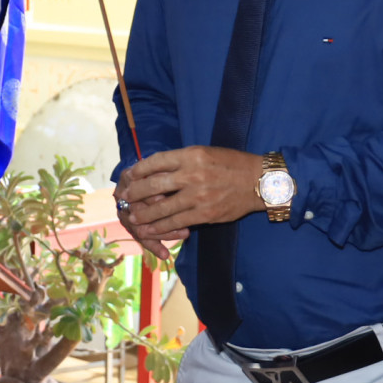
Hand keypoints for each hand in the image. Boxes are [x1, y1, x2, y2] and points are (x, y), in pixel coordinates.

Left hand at [116, 147, 263, 256]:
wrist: (258, 182)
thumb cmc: (231, 164)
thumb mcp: (205, 153)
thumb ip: (182, 161)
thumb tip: (154, 169)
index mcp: (192, 155)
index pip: (156, 161)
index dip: (139, 170)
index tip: (129, 175)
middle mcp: (193, 174)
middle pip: (154, 185)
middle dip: (135, 193)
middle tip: (124, 198)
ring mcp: (198, 196)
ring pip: (162, 208)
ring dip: (144, 215)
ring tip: (132, 217)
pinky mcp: (205, 214)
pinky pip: (176, 222)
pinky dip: (160, 227)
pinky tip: (150, 229)